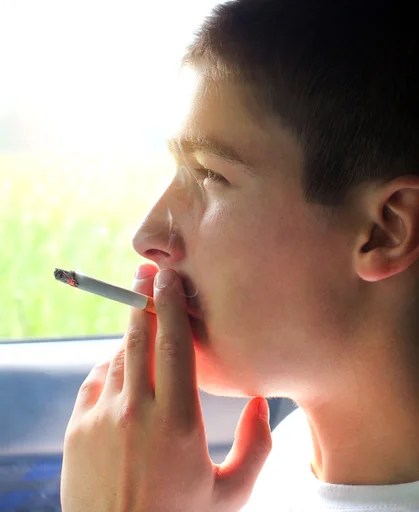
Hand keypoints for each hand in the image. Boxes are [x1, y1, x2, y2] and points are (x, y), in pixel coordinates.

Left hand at [60, 264, 271, 511]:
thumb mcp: (229, 495)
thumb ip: (256, 447)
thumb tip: (263, 402)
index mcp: (178, 423)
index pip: (173, 346)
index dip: (171, 306)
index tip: (169, 278)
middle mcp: (137, 412)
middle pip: (139, 338)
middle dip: (143, 300)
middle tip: (145, 274)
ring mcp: (102, 419)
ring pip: (118, 357)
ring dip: (131, 338)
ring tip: (144, 327)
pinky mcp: (77, 429)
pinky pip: (95, 380)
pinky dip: (110, 367)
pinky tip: (122, 372)